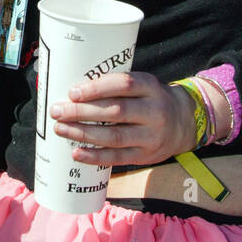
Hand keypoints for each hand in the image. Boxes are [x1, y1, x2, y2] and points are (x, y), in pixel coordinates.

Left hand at [50, 70, 195, 166]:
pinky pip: (117, 158)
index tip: (72, 92)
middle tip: (58, 111)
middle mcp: (154, 111)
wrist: (184, 122)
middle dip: (82, 112)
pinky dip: (95, 156)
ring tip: (61, 129)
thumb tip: (73, 89)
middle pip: (115, 111)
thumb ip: (116, 86)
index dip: (96, 88)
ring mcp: (151, 135)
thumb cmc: (150, 99)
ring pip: (113, 136)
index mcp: (150, 86)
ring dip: (83, 134)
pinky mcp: (146, 155)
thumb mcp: (143, 84)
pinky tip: (77, 153)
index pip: (123, 84)